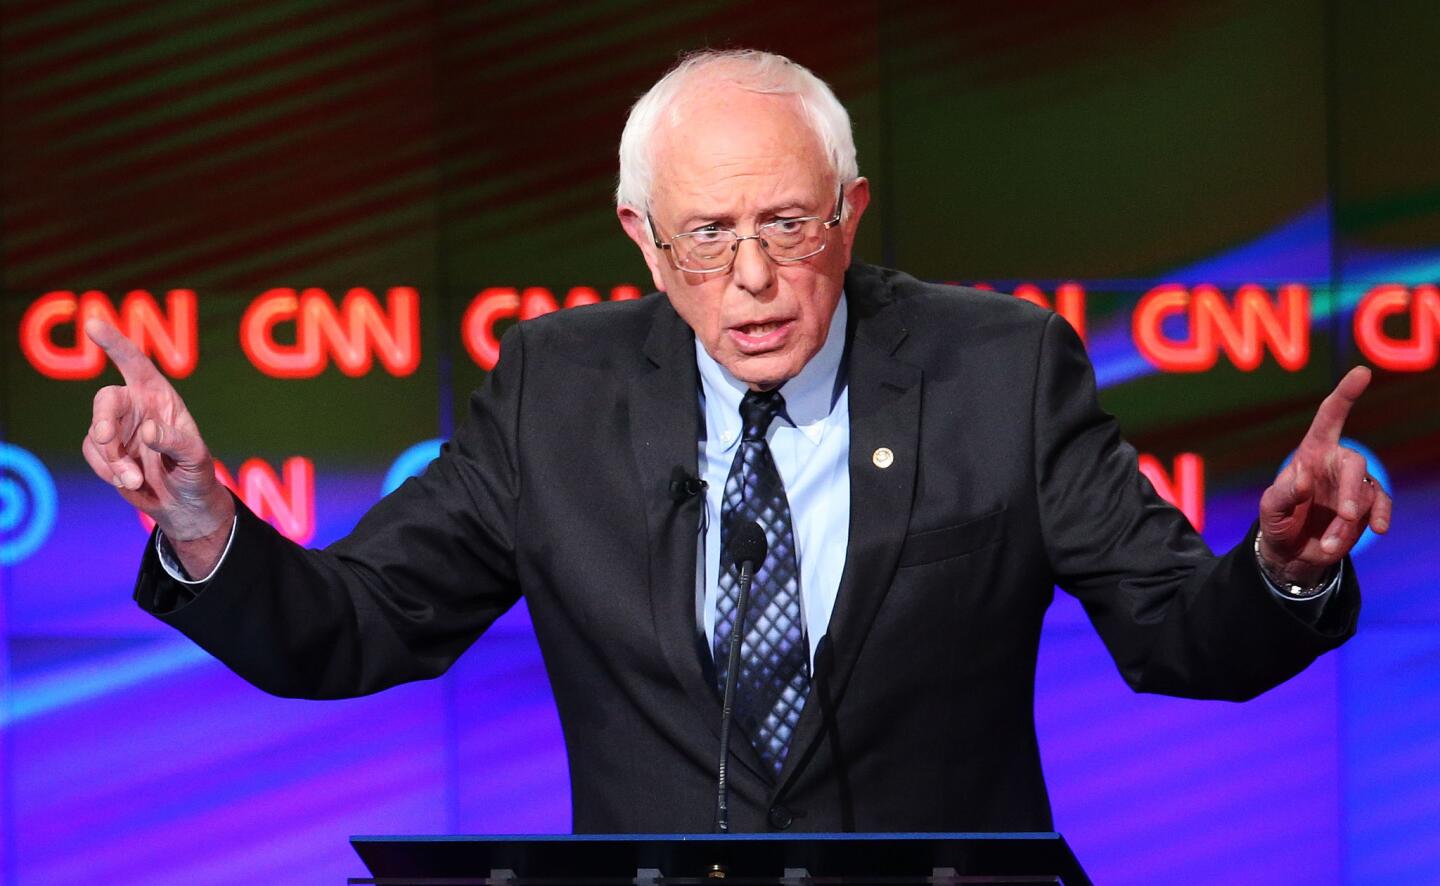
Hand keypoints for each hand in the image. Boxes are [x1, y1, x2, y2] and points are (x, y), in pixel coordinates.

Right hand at [81, 318, 234, 547]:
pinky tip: (128, 482)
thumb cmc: (197, 476)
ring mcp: (119, 429)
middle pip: (106, 400)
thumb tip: (148, 431)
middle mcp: (137, 408)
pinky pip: (93, 454)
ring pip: (96, 433)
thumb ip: (175, 443)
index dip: (115, 343)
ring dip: (111, 459)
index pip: (135, 364)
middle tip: (107, 440)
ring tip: (135, 480)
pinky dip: (107, 470)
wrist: (185, 506)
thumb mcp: (196, 459)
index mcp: (161, 398)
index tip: (93, 324)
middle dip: (103, 421)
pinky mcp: (106, 451)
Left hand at [1257, 366, 1392, 585]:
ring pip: (1364, 494)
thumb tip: (1304, 479)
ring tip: (1329, 544)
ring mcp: (1353, 486)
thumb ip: (1284, 494)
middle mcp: (1335, 464)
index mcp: (1311, 452)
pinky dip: (1379, 518)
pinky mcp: (1366, 506)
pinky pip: (1380, 506)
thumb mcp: (1270, 508)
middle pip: (1354, 463)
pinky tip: (1378, 530)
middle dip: (1352, 490)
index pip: (1329, 417)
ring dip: (1349, 522)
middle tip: (1347, 516)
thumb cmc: (1278, 522)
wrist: (1291, 553)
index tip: (1362, 372)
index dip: (1345, 394)